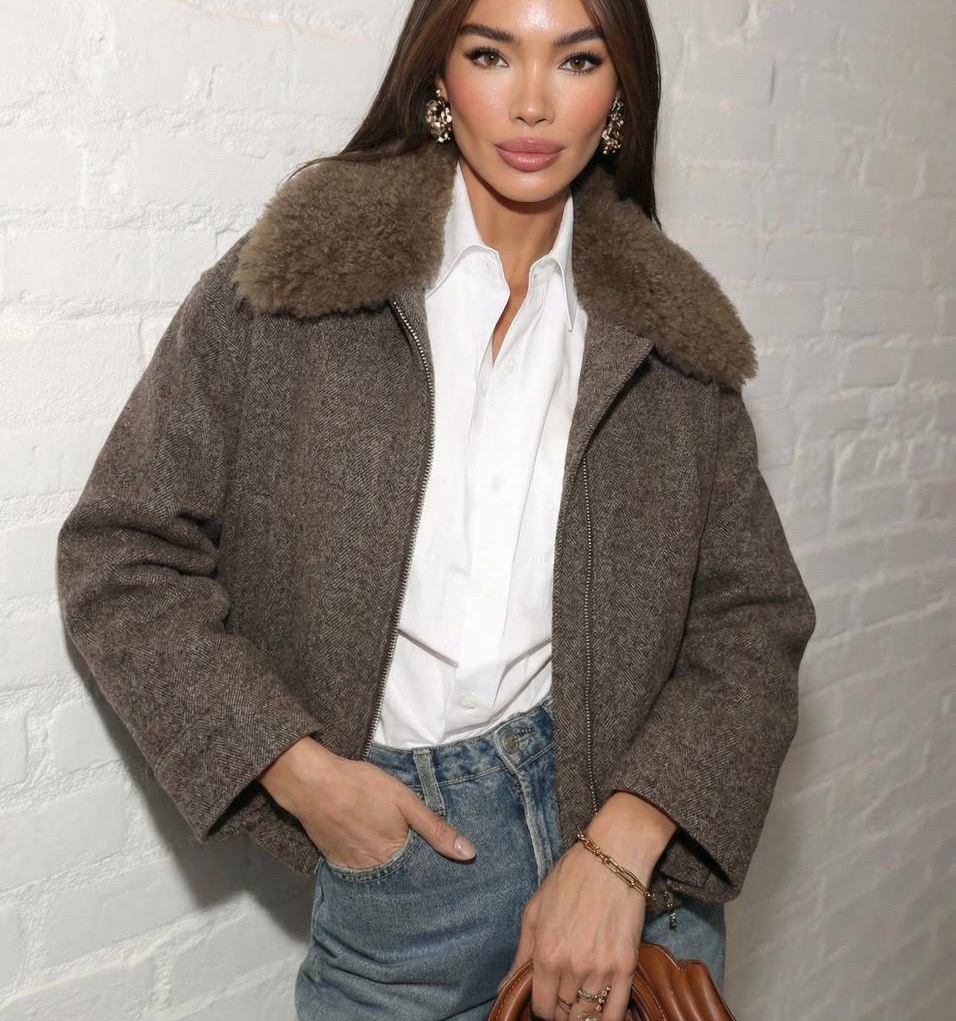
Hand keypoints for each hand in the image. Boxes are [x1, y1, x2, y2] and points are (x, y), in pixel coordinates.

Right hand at [257, 736, 476, 866]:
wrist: (313, 784)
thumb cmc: (363, 787)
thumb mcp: (406, 801)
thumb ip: (436, 829)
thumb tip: (470, 854)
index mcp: (395, 857)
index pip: (422, 874)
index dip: (433, 870)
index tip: (449, 874)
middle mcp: (374, 871)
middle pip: (400, 878)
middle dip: (414, 876)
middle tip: (427, 869)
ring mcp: (352, 868)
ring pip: (380, 876)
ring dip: (392, 872)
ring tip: (405, 865)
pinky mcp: (335, 861)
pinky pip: (359, 871)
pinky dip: (371, 866)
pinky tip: (376, 855)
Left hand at [495, 841, 646, 1020]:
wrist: (613, 857)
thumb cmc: (571, 878)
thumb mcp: (535, 910)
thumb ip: (521, 953)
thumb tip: (504, 987)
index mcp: (546, 954)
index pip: (542, 1007)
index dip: (541, 1010)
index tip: (545, 1003)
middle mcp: (572, 967)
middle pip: (564, 1013)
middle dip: (561, 1011)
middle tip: (563, 1001)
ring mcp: (601, 969)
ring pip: (588, 1015)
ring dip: (581, 1015)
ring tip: (579, 1005)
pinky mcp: (626, 966)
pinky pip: (616, 1011)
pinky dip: (608, 1019)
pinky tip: (601, 1014)